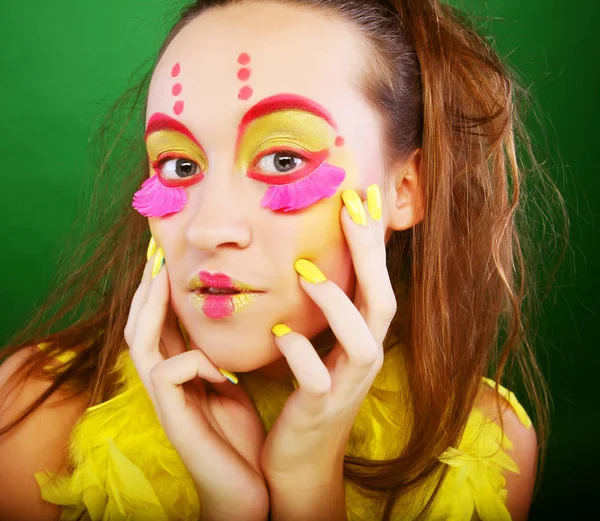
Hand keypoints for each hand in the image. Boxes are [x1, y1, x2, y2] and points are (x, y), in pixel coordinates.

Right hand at [124, 249, 268, 520]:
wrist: (246, 489)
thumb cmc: (240, 436)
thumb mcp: (232, 386)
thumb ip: (220, 357)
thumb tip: (225, 321)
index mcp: (179, 374)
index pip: (160, 324)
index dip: (160, 292)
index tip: (169, 257)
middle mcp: (164, 383)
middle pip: (139, 326)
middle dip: (145, 289)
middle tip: (155, 253)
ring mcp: (164, 402)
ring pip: (141, 343)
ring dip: (149, 307)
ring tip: (160, 275)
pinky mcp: (172, 419)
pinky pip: (170, 373)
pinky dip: (196, 361)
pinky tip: (224, 372)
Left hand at [260, 185, 395, 482]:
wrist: (300, 461)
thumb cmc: (307, 395)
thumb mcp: (322, 348)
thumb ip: (325, 312)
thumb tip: (309, 262)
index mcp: (363, 340)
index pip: (376, 284)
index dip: (371, 243)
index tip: (358, 197)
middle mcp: (366, 360)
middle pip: (383, 302)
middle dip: (370, 256)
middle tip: (352, 208)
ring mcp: (347, 387)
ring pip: (362, 342)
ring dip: (336, 303)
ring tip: (304, 270)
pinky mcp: (321, 410)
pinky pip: (317, 380)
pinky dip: (300, 353)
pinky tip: (279, 334)